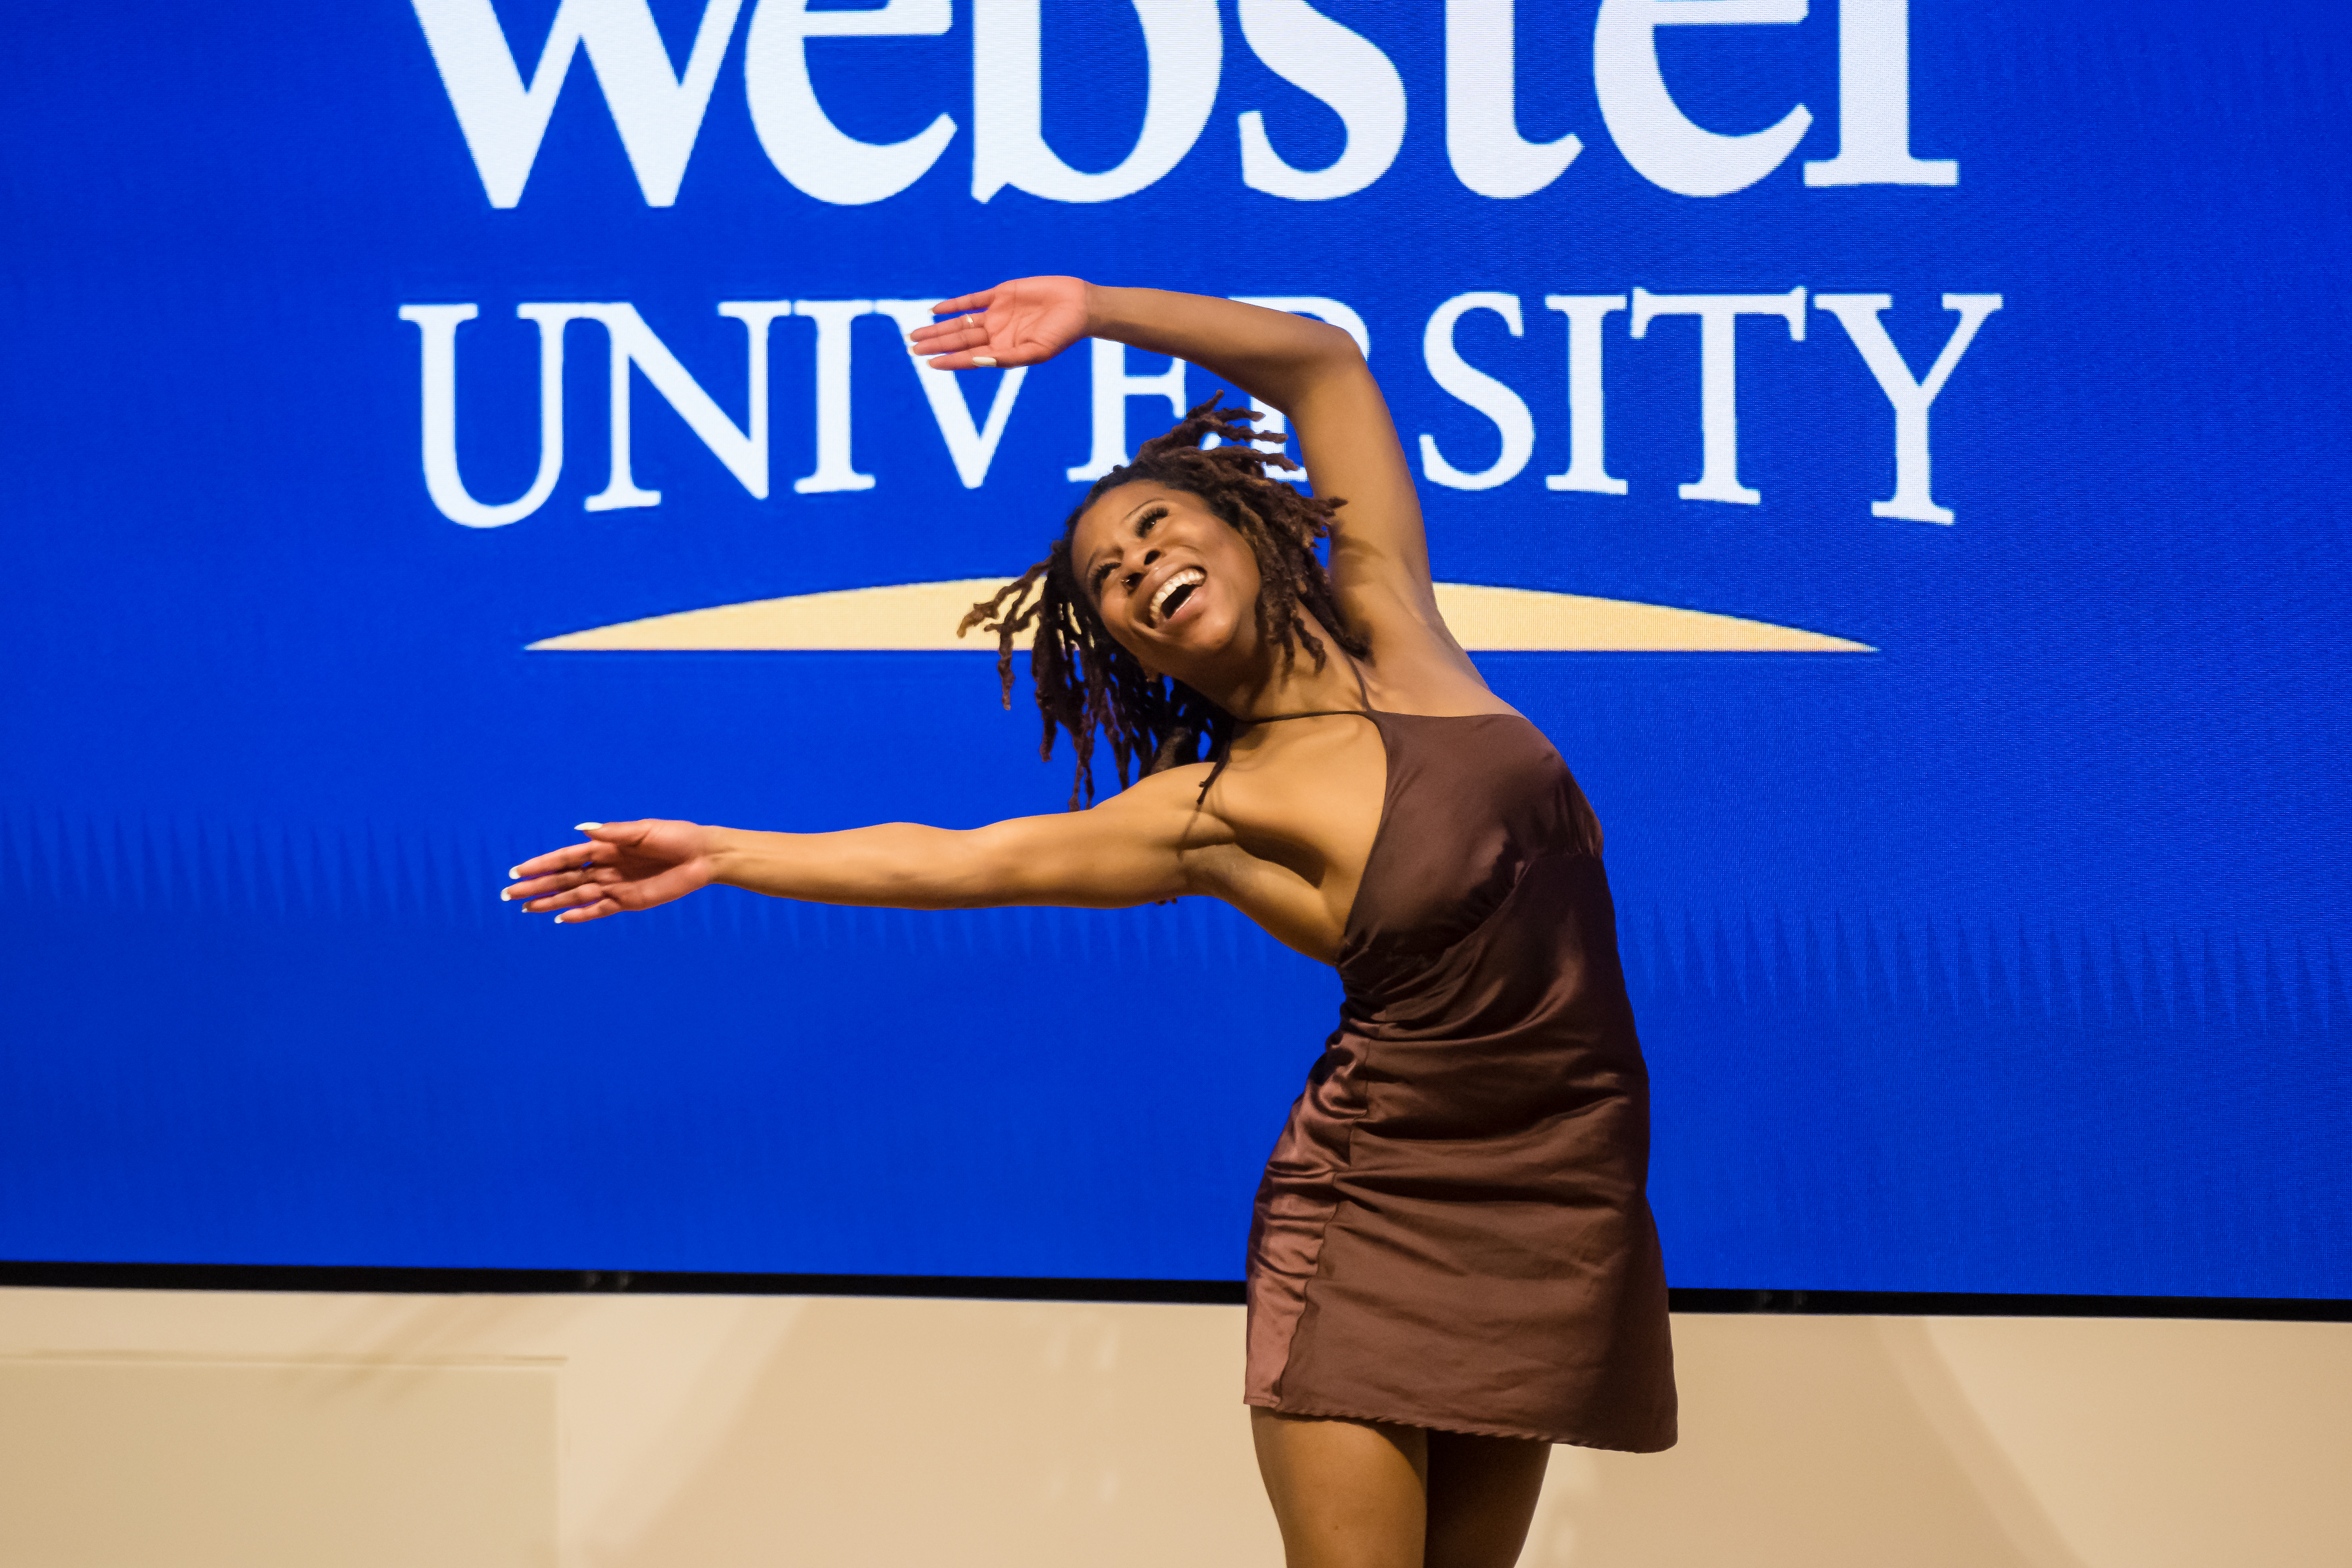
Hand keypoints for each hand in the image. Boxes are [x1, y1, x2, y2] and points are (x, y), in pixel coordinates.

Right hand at [502, 820, 715, 923]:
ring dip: (551, 902)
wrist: (702, 857)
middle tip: (509, 895)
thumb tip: (583, 828)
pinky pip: (599, 910)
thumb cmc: (675, 837)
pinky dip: (580, 915)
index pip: (565, 857)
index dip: (540, 864)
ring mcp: (615, 885)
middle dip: (536, 886)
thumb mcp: (644, 830)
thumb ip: (613, 833)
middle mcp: (605, 866)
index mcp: (605, 846)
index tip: (517, 871)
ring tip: (526, 909)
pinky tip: (560, 918)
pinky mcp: (628, 901)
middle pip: (563, 879)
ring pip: (575, 896)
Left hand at [907, 276, 1089, 368]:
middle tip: (911, 347)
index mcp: (1003, 350)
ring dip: (938, 328)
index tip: (928, 363)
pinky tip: (935, 310)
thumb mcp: (1035, 351)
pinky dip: (954, 305)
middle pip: (958, 340)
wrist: (1080, 305)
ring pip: (960, 322)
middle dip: (935, 344)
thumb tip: (975, 362)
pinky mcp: (1001, 294)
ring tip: (916, 333)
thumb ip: (1005, 358)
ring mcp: (997, 314)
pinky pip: (972, 300)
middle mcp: (996, 334)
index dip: (948, 360)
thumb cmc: (1062, 333)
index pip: (969, 357)